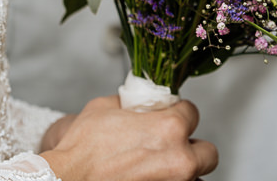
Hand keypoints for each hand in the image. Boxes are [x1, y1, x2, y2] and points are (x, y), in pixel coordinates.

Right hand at [40, 95, 217, 180]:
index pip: (192, 112)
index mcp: (169, 127)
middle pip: (208, 152)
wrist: (69, 180)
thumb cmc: (83, 149)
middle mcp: (180, 159)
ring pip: (197, 178)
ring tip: (158, 169)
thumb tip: (139, 103)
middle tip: (171, 147)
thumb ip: (130, 103)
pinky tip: (153, 179)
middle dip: (191, 147)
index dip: (178, 113)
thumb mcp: (104, 107)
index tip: (170, 118)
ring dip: (182, 172)